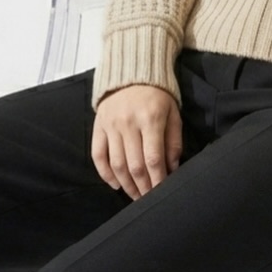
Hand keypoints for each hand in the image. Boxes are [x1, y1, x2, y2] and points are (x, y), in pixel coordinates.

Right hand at [91, 85, 182, 199]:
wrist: (132, 72)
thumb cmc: (157, 96)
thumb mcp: (173, 113)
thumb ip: (174, 141)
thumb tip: (171, 168)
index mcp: (150, 118)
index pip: (153, 158)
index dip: (157, 180)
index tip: (162, 192)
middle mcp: (128, 123)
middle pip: (134, 165)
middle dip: (143, 187)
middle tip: (148, 199)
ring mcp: (111, 125)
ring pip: (116, 164)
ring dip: (126, 185)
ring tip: (135, 195)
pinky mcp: (98, 126)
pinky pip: (98, 155)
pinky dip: (105, 174)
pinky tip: (115, 184)